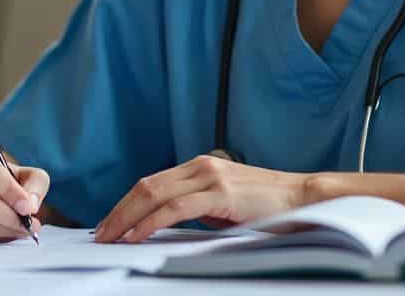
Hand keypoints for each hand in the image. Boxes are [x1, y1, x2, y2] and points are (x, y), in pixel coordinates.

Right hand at [0, 141, 49, 242]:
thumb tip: (30, 204)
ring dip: (3, 230)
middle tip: (29, 224)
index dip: (9, 190)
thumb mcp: (26, 172)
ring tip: (22, 230)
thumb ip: (35, 183)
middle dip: (10, 216)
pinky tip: (5, 234)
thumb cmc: (5, 180)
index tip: (28, 207)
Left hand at [93, 155, 312, 242]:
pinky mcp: (220, 193)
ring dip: (126, 218)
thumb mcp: (225, 206)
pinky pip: (175, 209)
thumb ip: (199, 209)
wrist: (304, 198)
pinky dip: (150, 222)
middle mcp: (200, 166)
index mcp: (199, 167)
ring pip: (154, 194)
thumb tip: (168, 226)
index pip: (152, 183)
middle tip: (99, 235)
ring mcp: (210, 177)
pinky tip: (136, 236)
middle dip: (118, 211)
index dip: (126, 204)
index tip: (110, 224)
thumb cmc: (269, 207)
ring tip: (109, 238)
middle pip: (146, 186)